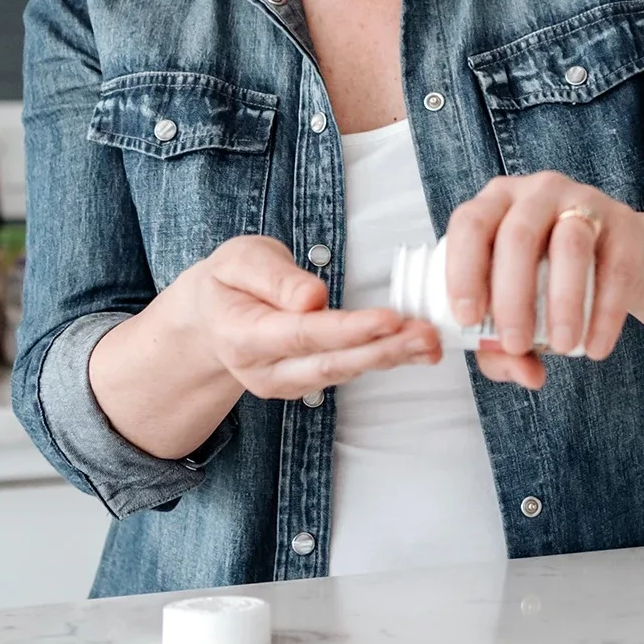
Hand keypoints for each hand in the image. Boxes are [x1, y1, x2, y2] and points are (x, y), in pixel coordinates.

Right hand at [185, 234, 440, 399]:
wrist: (212, 315)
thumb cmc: (230, 280)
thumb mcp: (240, 260)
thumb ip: (274, 278)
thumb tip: (312, 299)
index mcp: (241, 336)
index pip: (302, 335)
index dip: (348, 330)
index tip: (389, 319)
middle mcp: (263, 371)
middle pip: (329, 364)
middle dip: (382, 350)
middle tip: (426, 335)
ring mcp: (285, 383)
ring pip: (343, 372)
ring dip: (391, 357)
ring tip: (431, 341)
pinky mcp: (306, 383)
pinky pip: (348, 371)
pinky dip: (383, 358)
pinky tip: (416, 348)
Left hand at [441, 173, 643, 389]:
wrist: (620, 261)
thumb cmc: (551, 282)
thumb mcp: (517, 309)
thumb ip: (503, 349)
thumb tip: (524, 373)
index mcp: (497, 203)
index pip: (470, 225)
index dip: (463, 271)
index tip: (468, 319)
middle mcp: (537, 193)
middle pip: (517, 236)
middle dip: (512, 297)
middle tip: (516, 345)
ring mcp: (584, 202)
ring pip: (570, 246)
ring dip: (563, 302)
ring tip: (563, 346)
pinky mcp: (625, 224)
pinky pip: (616, 268)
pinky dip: (605, 313)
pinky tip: (596, 346)